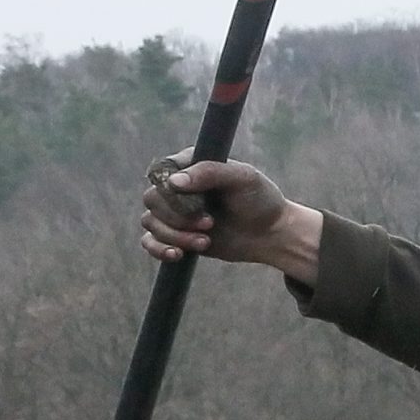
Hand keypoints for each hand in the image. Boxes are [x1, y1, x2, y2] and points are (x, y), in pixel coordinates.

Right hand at [139, 157, 321, 280]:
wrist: (270, 233)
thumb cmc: (260, 200)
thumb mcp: (244, 179)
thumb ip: (211, 172)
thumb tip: (173, 182)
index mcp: (191, 165)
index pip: (162, 172)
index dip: (172, 189)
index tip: (199, 200)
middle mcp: (177, 187)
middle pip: (152, 199)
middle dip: (179, 216)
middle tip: (210, 223)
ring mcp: (174, 211)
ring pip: (150, 221)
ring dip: (176, 235)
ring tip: (205, 241)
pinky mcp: (174, 234)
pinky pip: (148, 241)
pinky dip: (158, 249)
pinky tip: (177, 254)